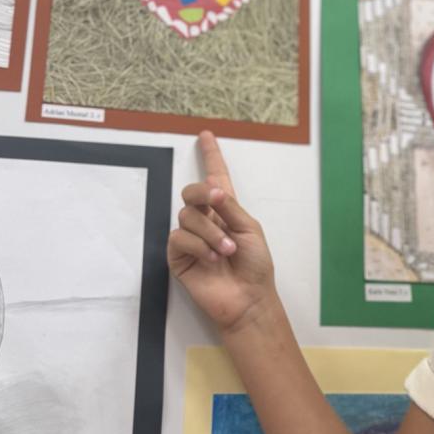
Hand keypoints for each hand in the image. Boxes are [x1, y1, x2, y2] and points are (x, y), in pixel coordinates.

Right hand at [167, 131, 277, 333]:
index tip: (206, 135)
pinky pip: (179, 237)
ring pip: (187, 216)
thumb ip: (230, 207)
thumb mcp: (249, 229)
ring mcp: (191, 237)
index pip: (215, 178)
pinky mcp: (179, 256)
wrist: (248, 298)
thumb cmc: (255, 265)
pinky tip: (212, 258)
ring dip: (210, 232)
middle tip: (218, 201)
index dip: (211, 156)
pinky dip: (198, 245)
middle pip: (191, 192)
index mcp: (226, 210)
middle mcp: (206, 220)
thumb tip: (211, 185)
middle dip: (202, 193)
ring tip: (226, 250)